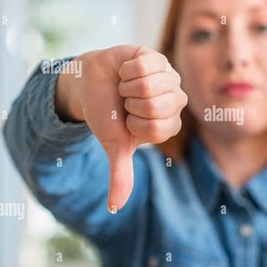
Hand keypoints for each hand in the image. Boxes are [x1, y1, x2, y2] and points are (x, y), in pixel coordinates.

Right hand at [55, 46, 186, 212]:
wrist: (91, 85)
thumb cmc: (107, 115)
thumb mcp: (114, 146)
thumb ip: (121, 174)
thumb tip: (115, 208)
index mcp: (169, 125)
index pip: (156, 128)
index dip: (133, 123)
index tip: (128, 119)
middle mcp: (175, 101)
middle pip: (154, 105)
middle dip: (129, 104)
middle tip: (127, 101)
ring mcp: (169, 77)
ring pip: (149, 84)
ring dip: (127, 86)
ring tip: (126, 86)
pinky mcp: (158, 58)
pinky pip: (143, 65)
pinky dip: (125, 69)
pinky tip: (126, 71)